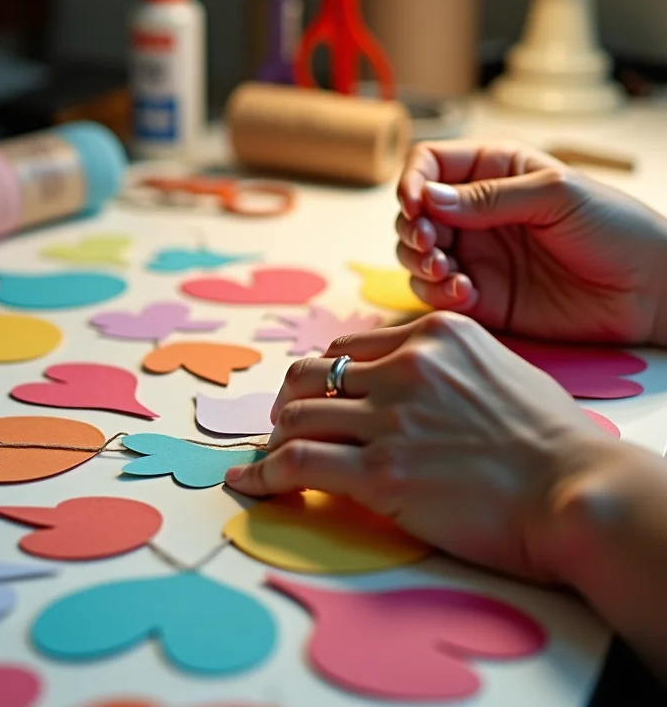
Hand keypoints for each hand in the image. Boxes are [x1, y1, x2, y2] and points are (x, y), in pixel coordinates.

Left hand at [224, 313, 631, 582]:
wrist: (576, 490)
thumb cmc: (548, 438)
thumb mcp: (495, 368)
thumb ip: (441, 365)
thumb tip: (398, 380)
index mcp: (432, 335)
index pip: (347, 347)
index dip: (323, 377)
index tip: (314, 400)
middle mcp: (405, 366)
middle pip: (311, 374)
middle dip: (289, 402)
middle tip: (285, 427)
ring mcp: (391, 417)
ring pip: (296, 416)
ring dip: (276, 439)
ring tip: (272, 459)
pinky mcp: (381, 472)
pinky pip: (296, 463)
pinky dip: (263, 473)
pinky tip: (248, 484)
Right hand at [395, 140, 666, 344]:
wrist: (648, 292)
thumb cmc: (616, 229)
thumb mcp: (557, 194)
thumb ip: (489, 197)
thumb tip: (427, 198)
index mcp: (494, 172)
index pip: (431, 165)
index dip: (412, 181)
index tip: (414, 204)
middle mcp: (477, 213)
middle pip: (414, 213)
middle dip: (411, 229)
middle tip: (431, 244)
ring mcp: (476, 256)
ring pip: (416, 255)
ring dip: (418, 263)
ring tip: (445, 271)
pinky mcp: (480, 296)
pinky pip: (436, 293)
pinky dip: (437, 293)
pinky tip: (464, 293)